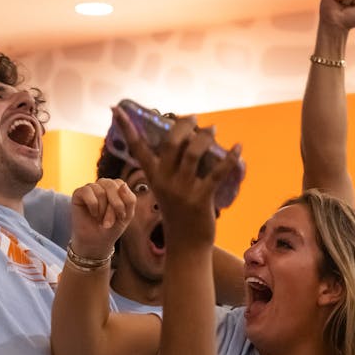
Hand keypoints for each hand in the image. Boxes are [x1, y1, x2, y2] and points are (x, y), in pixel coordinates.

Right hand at [69, 178, 135, 258]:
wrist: (96, 241)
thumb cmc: (112, 227)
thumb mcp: (127, 215)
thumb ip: (130, 199)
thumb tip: (123, 184)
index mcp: (116, 186)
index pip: (121, 185)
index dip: (122, 202)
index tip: (121, 217)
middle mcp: (103, 184)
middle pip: (111, 185)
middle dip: (114, 206)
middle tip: (110, 222)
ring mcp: (90, 187)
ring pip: (100, 191)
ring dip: (102, 210)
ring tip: (100, 219)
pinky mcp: (78, 193)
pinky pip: (87, 192)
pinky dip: (92, 206)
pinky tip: (92, 214)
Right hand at [122, 109, 240, 247]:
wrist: (186, 246)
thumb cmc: (179, 215)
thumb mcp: (167, 191)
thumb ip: (170, 170)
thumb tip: (186, 143)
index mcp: (154, 177)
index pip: (137, 148)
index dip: (126, 127)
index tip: (117, 108)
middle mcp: (165, 181)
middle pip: (172, 143)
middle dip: (184, 125)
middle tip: (195, 118)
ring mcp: (182, 190)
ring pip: (194, 154)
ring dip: (205, 137)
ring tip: (213, 130)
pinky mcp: (201, 199)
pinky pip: (217, 173)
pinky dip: (230, 158)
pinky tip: (238, 147)